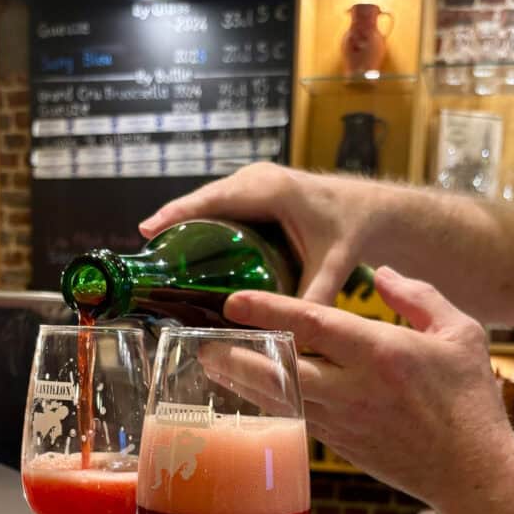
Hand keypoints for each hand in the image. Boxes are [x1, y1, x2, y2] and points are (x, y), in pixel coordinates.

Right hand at [139, 163, 383, 303]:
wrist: (369, 208)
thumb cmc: (352, 230)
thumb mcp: (333, 266)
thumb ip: (313, 299)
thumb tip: (293, 335)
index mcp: (271, 190)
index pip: (213, 201)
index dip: (177, 214)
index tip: (147, 230)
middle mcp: (258, 178)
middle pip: (203, 199)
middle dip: (172, 222)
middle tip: (144, 253)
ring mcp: (255, 179)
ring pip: (209, 200)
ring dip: (183, 221)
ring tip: (157, 252)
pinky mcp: (254, 188)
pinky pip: (219, 202)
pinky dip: (200, 219)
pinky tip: (185, 244)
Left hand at [216, 267, 513, 513]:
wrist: (472, 472)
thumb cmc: (470, 401)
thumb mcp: (461, 334)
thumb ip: (418, 296)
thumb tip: (381, 273)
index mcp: (382, 354)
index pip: (314, 325)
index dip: (269, 311)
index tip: (233, 302)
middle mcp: (354, 389)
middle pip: (280, 371)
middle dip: (236, 357)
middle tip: (202, 343)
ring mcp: (343, 422)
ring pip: (279, 399)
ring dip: (242, 383)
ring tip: (210, 366)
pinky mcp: (339, 446)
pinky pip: (293, 420)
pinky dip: (267, 406)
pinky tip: (248, 395)